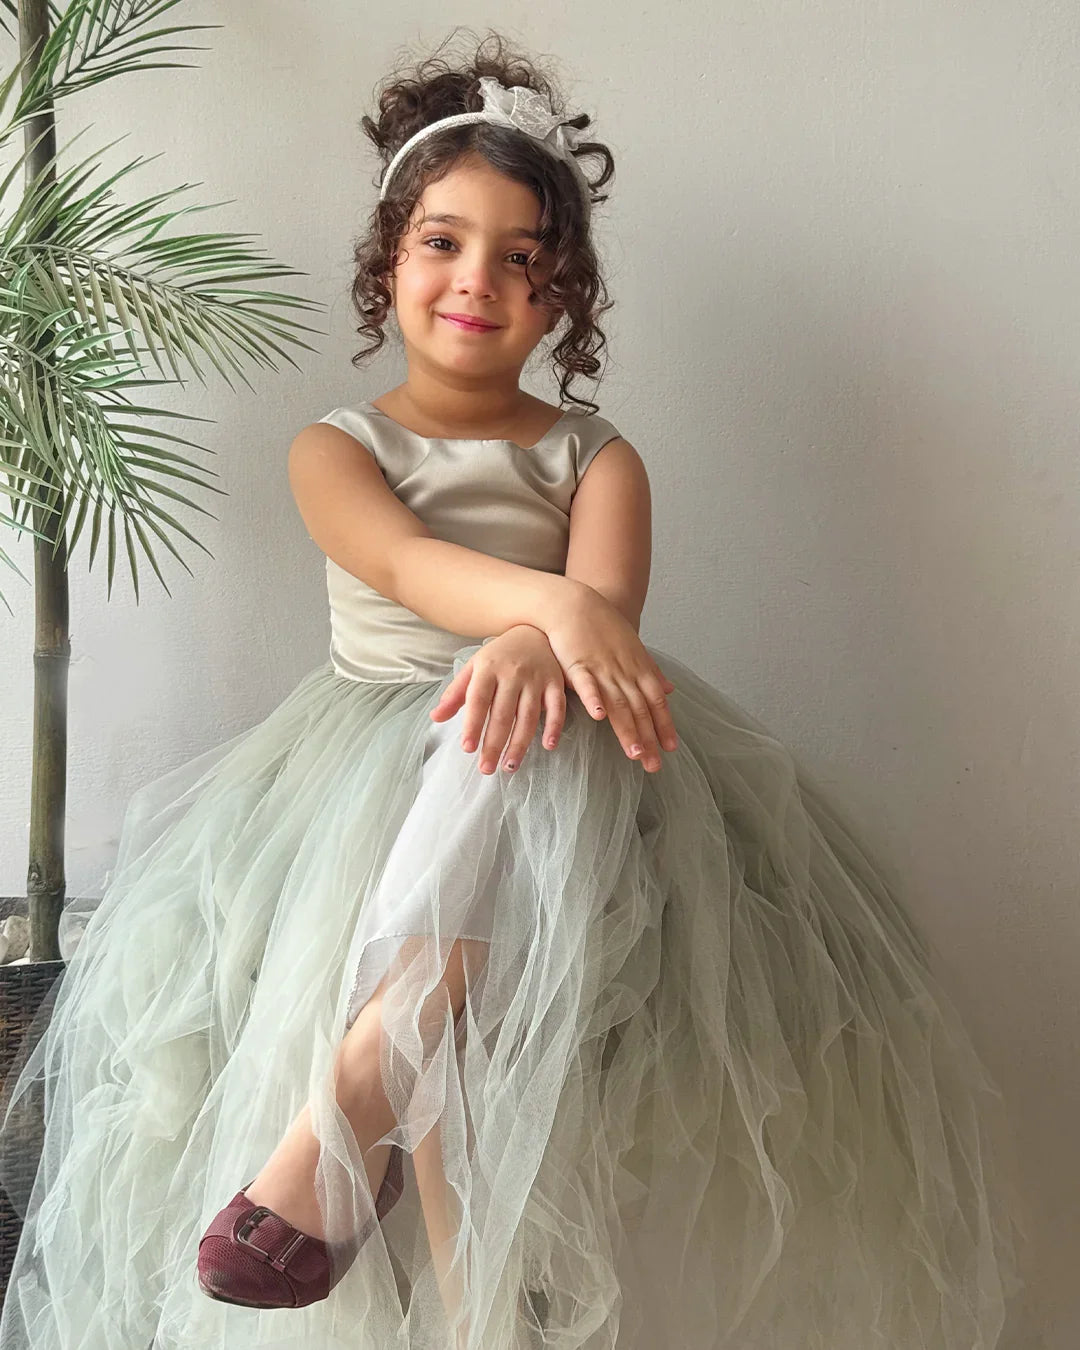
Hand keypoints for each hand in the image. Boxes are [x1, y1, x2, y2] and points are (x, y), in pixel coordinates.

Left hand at [429, 624, 567, 774]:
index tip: (467, 749)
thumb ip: (455, 694)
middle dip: (494, 744)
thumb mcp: (473, 668)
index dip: (473, 725)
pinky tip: (547, 746)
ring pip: (528, 716)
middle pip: (503, 714)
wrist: (533, 630)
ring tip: (509, 766)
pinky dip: (554, 727)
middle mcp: (512, 673)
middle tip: (486, 769)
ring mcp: (536, 678)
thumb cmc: (498, 656)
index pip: (479, 701)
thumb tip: (435, 718)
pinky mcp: (555, 683)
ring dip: (519, 744)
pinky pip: (557, 707)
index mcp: (488, 668)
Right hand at [544, 584, 678, 772]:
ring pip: (617, 703)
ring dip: (627, 729)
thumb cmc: (603, 626)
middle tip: (653, 766)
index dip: (663, 725)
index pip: (655, 702)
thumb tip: (670, 690)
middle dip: (648, 738)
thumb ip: (651, 671)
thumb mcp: (634, 647)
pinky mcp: (577, 663)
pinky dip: (593, 700)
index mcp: (638, 668)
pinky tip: (599, 716)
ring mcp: (602, 667)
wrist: (575, 602)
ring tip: (634, 753)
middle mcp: (624, 671)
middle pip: (639, 709)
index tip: (670, 748)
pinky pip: (586, 684)